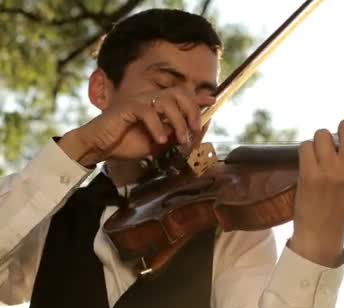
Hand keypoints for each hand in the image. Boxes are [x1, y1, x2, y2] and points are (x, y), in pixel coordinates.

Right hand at [59, 87, 214, 165]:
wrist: (100, 147)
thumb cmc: (126, 144)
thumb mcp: (158, 142)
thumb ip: (174, 135)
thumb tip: (193, 133)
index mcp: (158, 106)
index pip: (182, 96)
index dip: (198, 97)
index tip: (213, 100)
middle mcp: (150, 99)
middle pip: (179, 93)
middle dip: (192, 110)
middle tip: (196, 129)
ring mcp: (139, 101)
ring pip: (167, 101)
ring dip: (178, 121)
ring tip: (180, 139)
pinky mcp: (127, 107)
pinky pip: (148, 111)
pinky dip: (158, 126)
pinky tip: (160, 139)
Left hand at [289, 119, 343, 266]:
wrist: (322, 232)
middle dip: (342, 130)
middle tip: (337, 142)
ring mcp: (329, 170)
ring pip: (323, 134)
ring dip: (321, 141)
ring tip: (321, 153)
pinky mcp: (310, 174)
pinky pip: (306, 145)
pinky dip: (306, 150)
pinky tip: (310, 161)